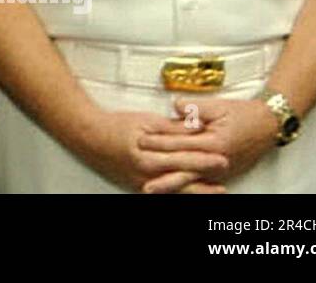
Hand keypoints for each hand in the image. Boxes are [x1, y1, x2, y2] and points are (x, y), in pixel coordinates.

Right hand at [73, 107, 229, 192]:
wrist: (89, 137)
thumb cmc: (115, 126)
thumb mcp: (144, 122)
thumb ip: (170, 128)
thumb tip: (192, 128)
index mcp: (148, 155)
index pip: (182, 156)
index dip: (204, 157)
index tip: (223, 156)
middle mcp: (147, 173)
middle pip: (182, 176)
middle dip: (206, 174)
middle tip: (226, 171)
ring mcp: (143, 182)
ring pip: (176, 189)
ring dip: (198, 190)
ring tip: (217, 190)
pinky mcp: (139, 187)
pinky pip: (165, 193)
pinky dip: (180, 193)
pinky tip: (191, 194)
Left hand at [137, 97, 278, 192]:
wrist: (268, 125)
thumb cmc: (243, 114)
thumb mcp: (218, 106)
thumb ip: (195, 107)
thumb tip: (175, 106)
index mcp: (215, 143)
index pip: (181, 144)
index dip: (160, 142)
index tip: (141, 140)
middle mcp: (217, 161)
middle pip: (184, 169)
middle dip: (161, 171)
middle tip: (141, 172)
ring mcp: (221, 170)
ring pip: (192, 180)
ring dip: (171, 184)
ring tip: (151, 188)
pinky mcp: (222, 172)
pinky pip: (201, 182)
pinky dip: (186, 186)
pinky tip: (173, 189)